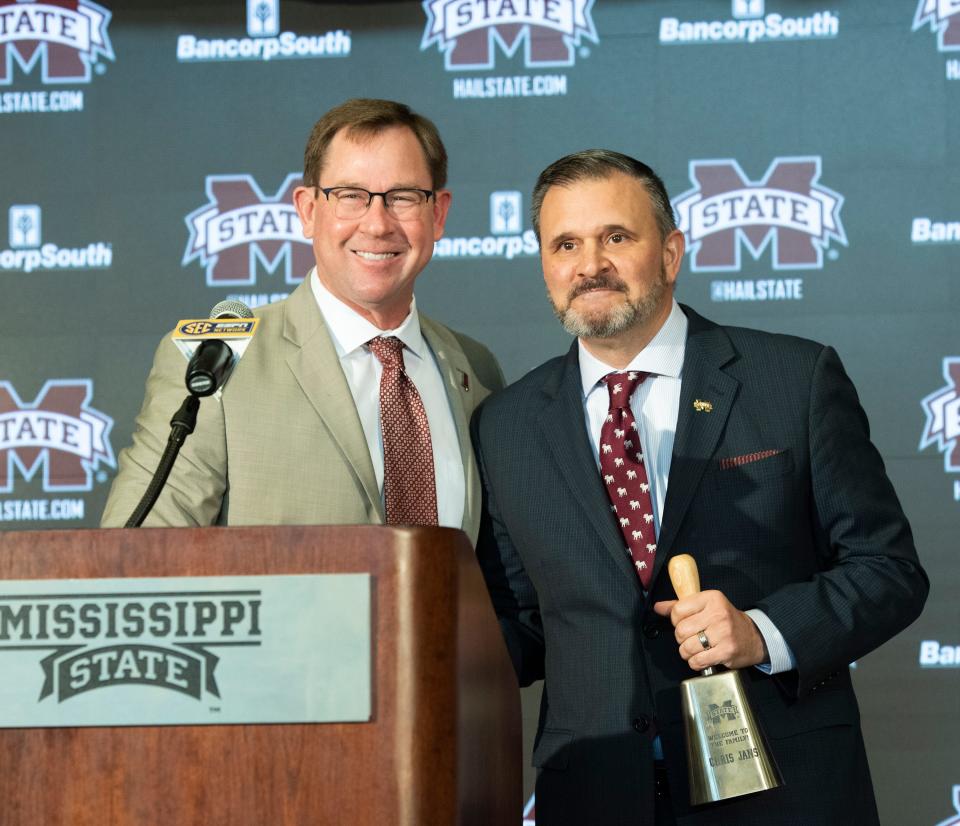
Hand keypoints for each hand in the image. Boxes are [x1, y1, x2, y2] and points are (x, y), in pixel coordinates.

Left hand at [653, 590, 767, 671]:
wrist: (754, 637)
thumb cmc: (726, 621)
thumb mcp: (705, 607)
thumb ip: (681, 606)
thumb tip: (658, 607)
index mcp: (711, 598)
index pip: (678, 610)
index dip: (676, 621)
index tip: (685, 623)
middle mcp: (718, 614)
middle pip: (681, 631)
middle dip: (681, 638)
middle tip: (691, 638)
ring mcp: (723, 633)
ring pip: (687, 647)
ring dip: (687, 652)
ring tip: (696, 649)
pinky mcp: (726, 651)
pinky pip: (697, 661)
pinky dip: (695, 663)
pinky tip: (702, 657)